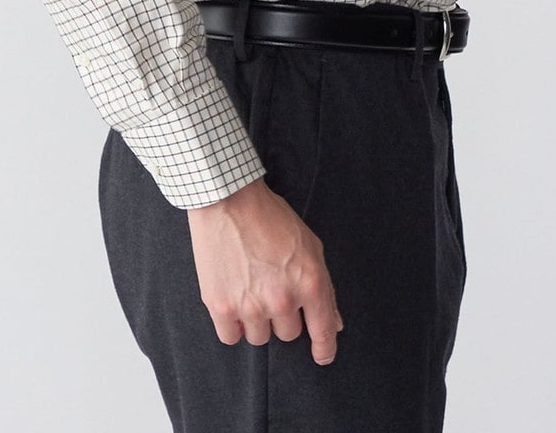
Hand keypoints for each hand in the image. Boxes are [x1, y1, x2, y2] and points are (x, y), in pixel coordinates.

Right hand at [187, 178, 342, 365]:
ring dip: (258, 320)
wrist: (229, 200)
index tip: (323, 355)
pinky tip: (233, 301)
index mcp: (309, 283)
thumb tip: (334, 322)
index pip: (323, 331)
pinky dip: (233, 324)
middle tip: (272, 287)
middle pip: (288, 334)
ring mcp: (251, 305)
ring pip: (260, 337)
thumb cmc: (270, 217)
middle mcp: (282, 299)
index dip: (325, 348)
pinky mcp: (221, 306)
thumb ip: (324, 287)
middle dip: (283, 315)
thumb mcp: (310, 245)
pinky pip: (231, 337)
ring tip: (250, 288)